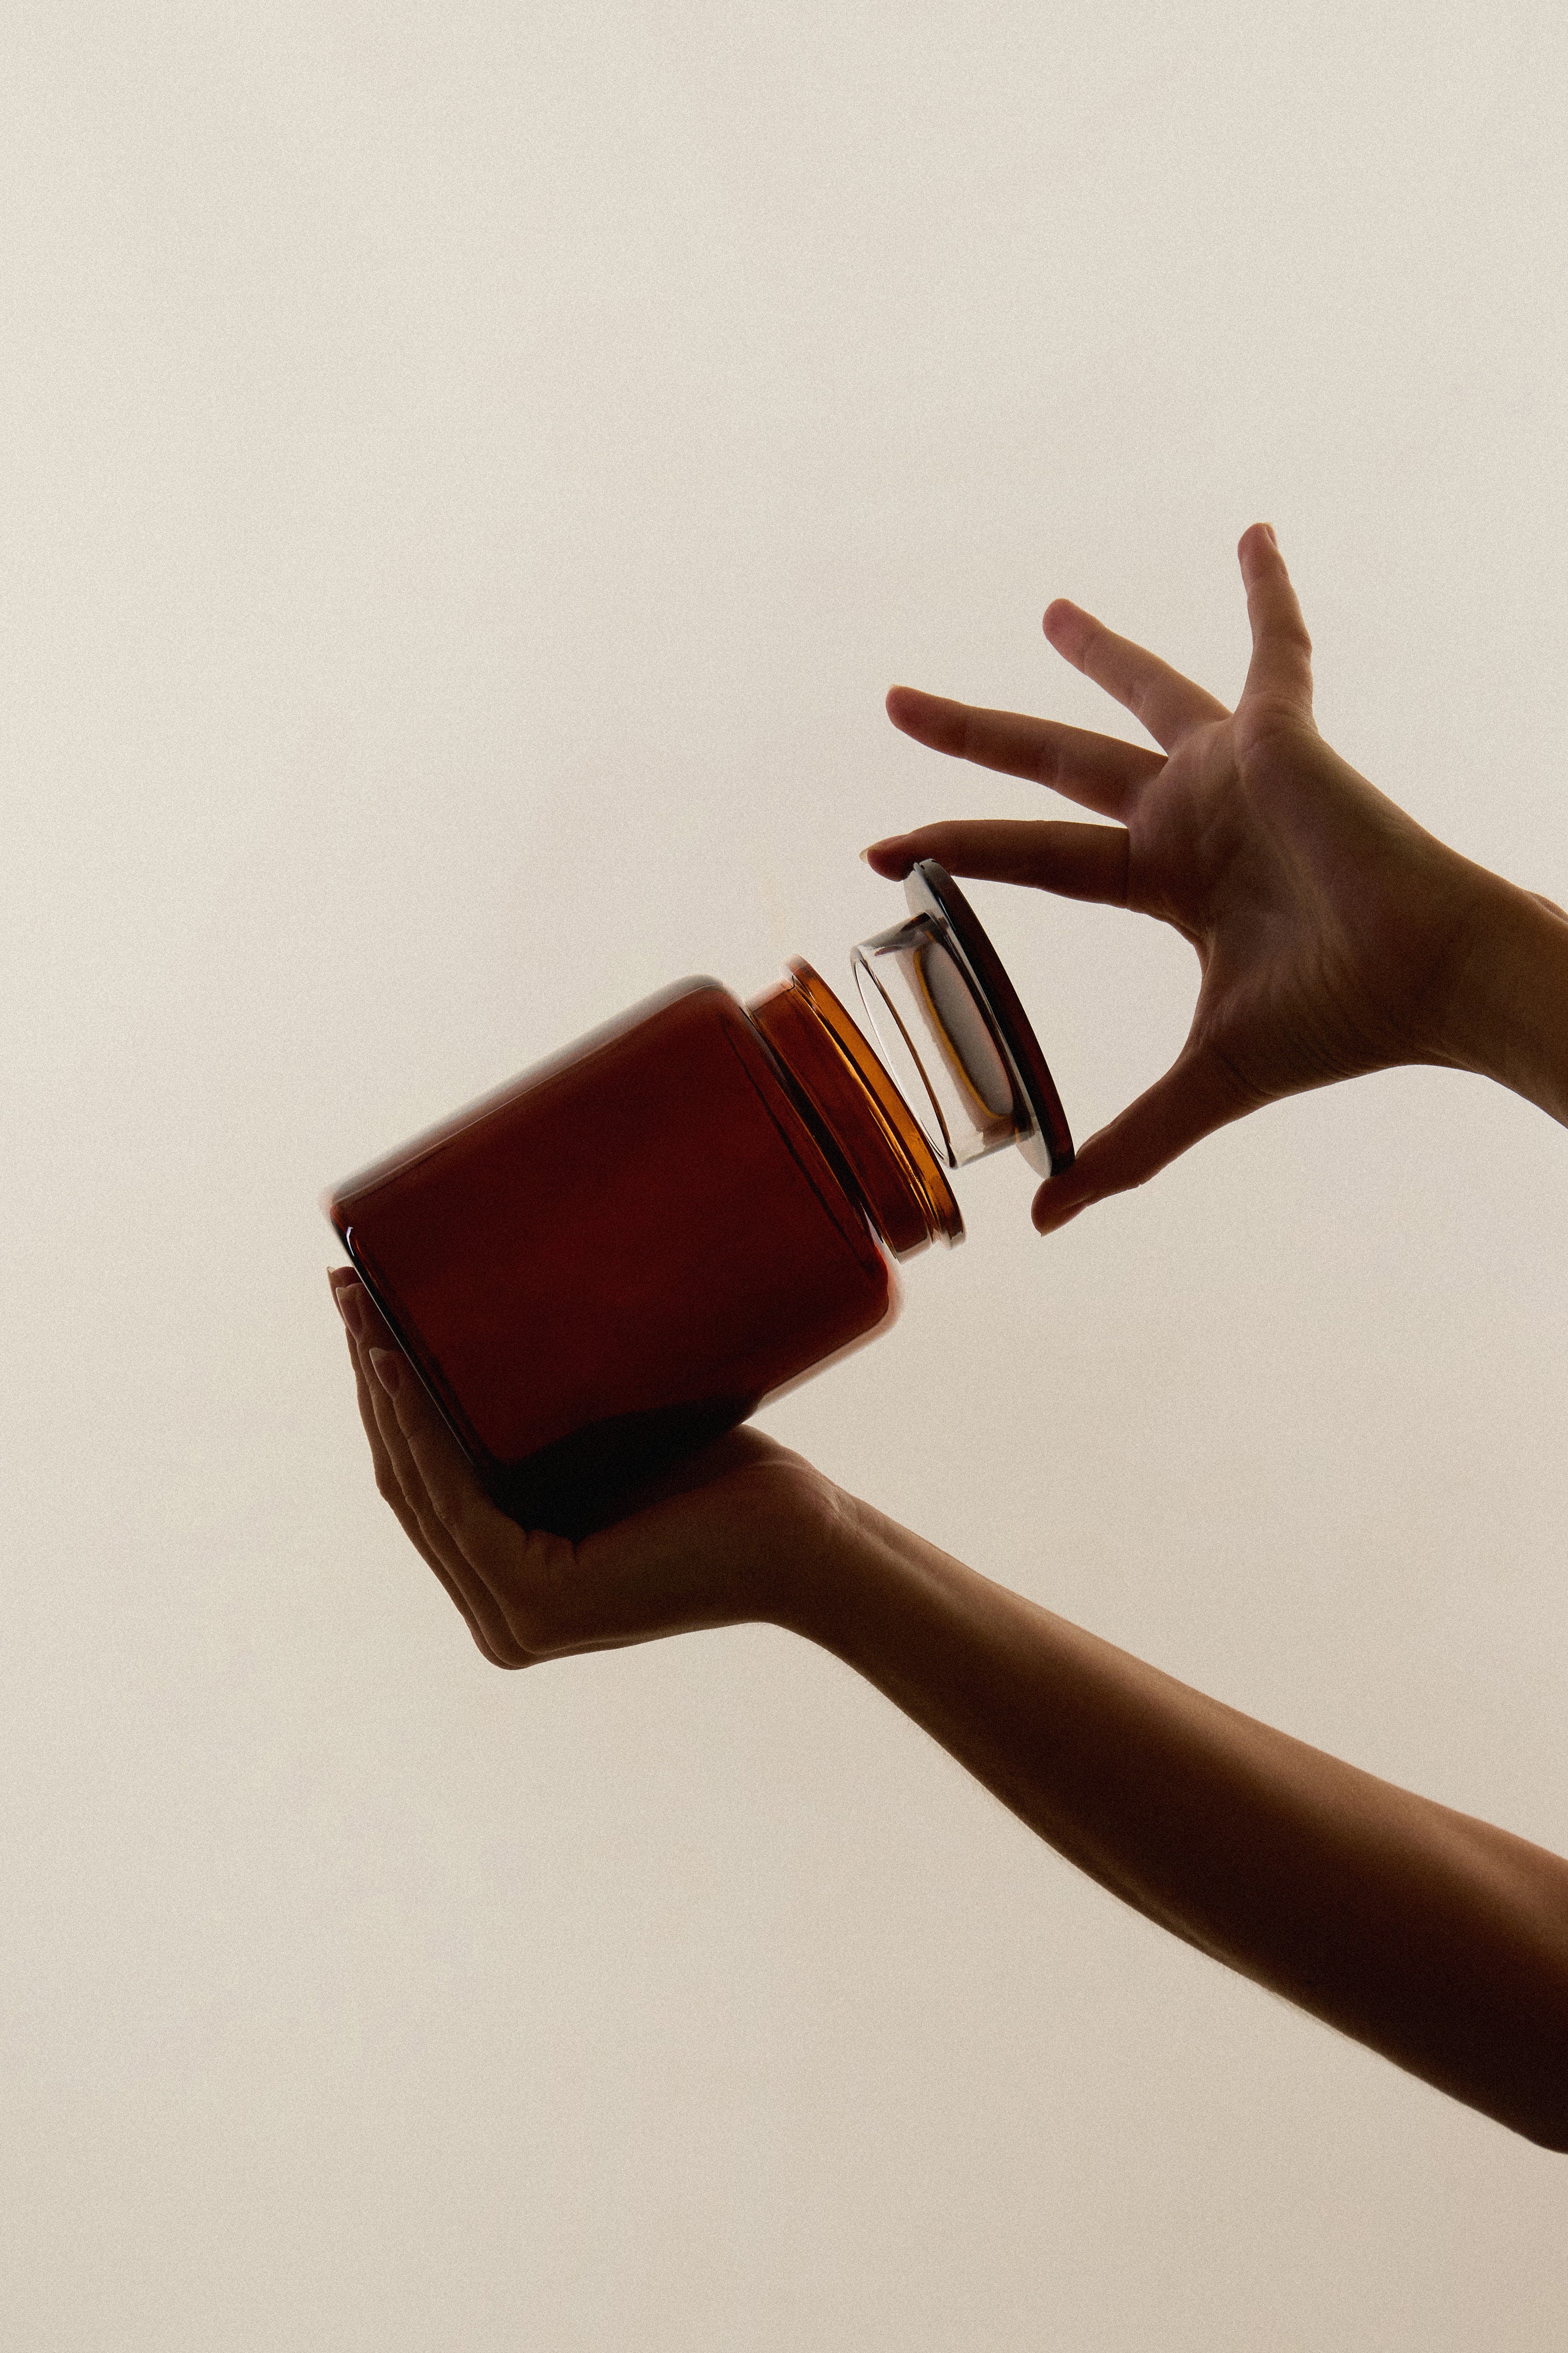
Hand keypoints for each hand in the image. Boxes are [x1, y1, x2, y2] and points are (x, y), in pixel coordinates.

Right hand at [329, 1270, 836, 1664]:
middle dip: (368, 1377)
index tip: (364, 1302)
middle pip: (409, 1480)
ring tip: (361, 1305)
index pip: (426, 1483)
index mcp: (512, 1582)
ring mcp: (512, 1619)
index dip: (384, 1393)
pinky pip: (457, 1503)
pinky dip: (420, 1431)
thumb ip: (555, 1416)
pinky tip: (398, 1366)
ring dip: (380, 1390)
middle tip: (346, 1286)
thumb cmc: (735, 1484)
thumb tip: (515, 1303)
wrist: (808, 1536)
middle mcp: (499, 1616)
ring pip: (420, 1486)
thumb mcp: (614, 1441)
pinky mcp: (535, 1604)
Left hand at [867, 523, 1531, 1231]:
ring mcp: (1232, 770)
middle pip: (1051, 764)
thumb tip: (1045, 1222)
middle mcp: (1186, 818)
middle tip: (899, 701)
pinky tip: (1251, 534)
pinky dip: (1266, 590)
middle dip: (973, 734)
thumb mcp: (1209, 1080)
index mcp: (1164, 883)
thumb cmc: (1338, 1023)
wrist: (1428, 981)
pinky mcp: (1282, 733)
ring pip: (1138, 693)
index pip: (1030, 859)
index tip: (877, 847)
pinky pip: (1275, 645)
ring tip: (1048, 613)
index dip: (954, 850)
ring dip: (1093, 652)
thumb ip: (1128, 1143)